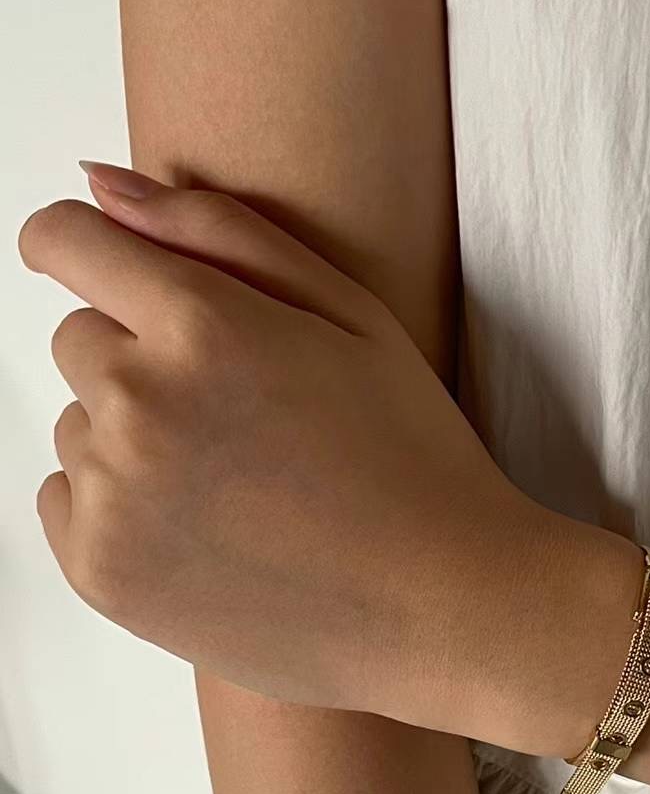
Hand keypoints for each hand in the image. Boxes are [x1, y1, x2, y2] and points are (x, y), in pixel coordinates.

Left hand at [17, 165, 549, 716]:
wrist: (439, 608)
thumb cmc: (412, 458)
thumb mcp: (351, 316)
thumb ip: (219, 232)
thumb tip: (98, 185)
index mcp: (202, 326)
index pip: (66, 242)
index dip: (84, 246)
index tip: (104, 267)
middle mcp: (138, 404)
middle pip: (78, 339)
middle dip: (140, 356)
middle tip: (239, 412)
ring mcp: (113, 496)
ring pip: (78, 425)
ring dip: (133, 436)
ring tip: (238, 483)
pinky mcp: (100, 571)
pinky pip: (67, 500)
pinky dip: (118, 507)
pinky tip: (208, 528)